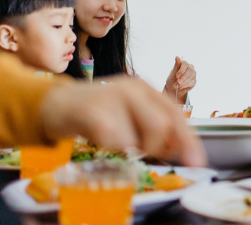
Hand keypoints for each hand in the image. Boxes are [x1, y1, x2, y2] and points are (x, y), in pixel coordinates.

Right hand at [41, 76, 205, 166]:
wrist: (54, 105)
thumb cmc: (95, 114)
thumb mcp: (128, 115)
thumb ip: (153, 127)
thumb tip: (178, 149)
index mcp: (145, 88)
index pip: (176, 114)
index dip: (189, 140)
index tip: (197, 162)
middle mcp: (133, 88)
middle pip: (164, 125)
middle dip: (157, 147)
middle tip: (141, 151)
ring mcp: (112, 97)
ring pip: (141, 137)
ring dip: (133, 150)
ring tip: (117, 142)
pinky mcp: (94, 112)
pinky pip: (116, 143)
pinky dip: (113, 149)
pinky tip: (102, 140)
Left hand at [165, 57, 196, 101]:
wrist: (173, 88)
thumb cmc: (172, 79)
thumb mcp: (172, 73)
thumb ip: (176, 65)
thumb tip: (177, 57)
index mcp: (184, 64)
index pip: (185, 64)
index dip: (181, 70)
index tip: (177, 76)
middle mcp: (190, 68)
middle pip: (190, 70)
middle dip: (184, 77)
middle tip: (178, 82)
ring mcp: (193, 74)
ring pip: (192, 76)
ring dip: (184, 82)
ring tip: (177, 85)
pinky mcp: (194, 80)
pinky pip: (192, 83)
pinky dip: (185, 86)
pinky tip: (181, 87)